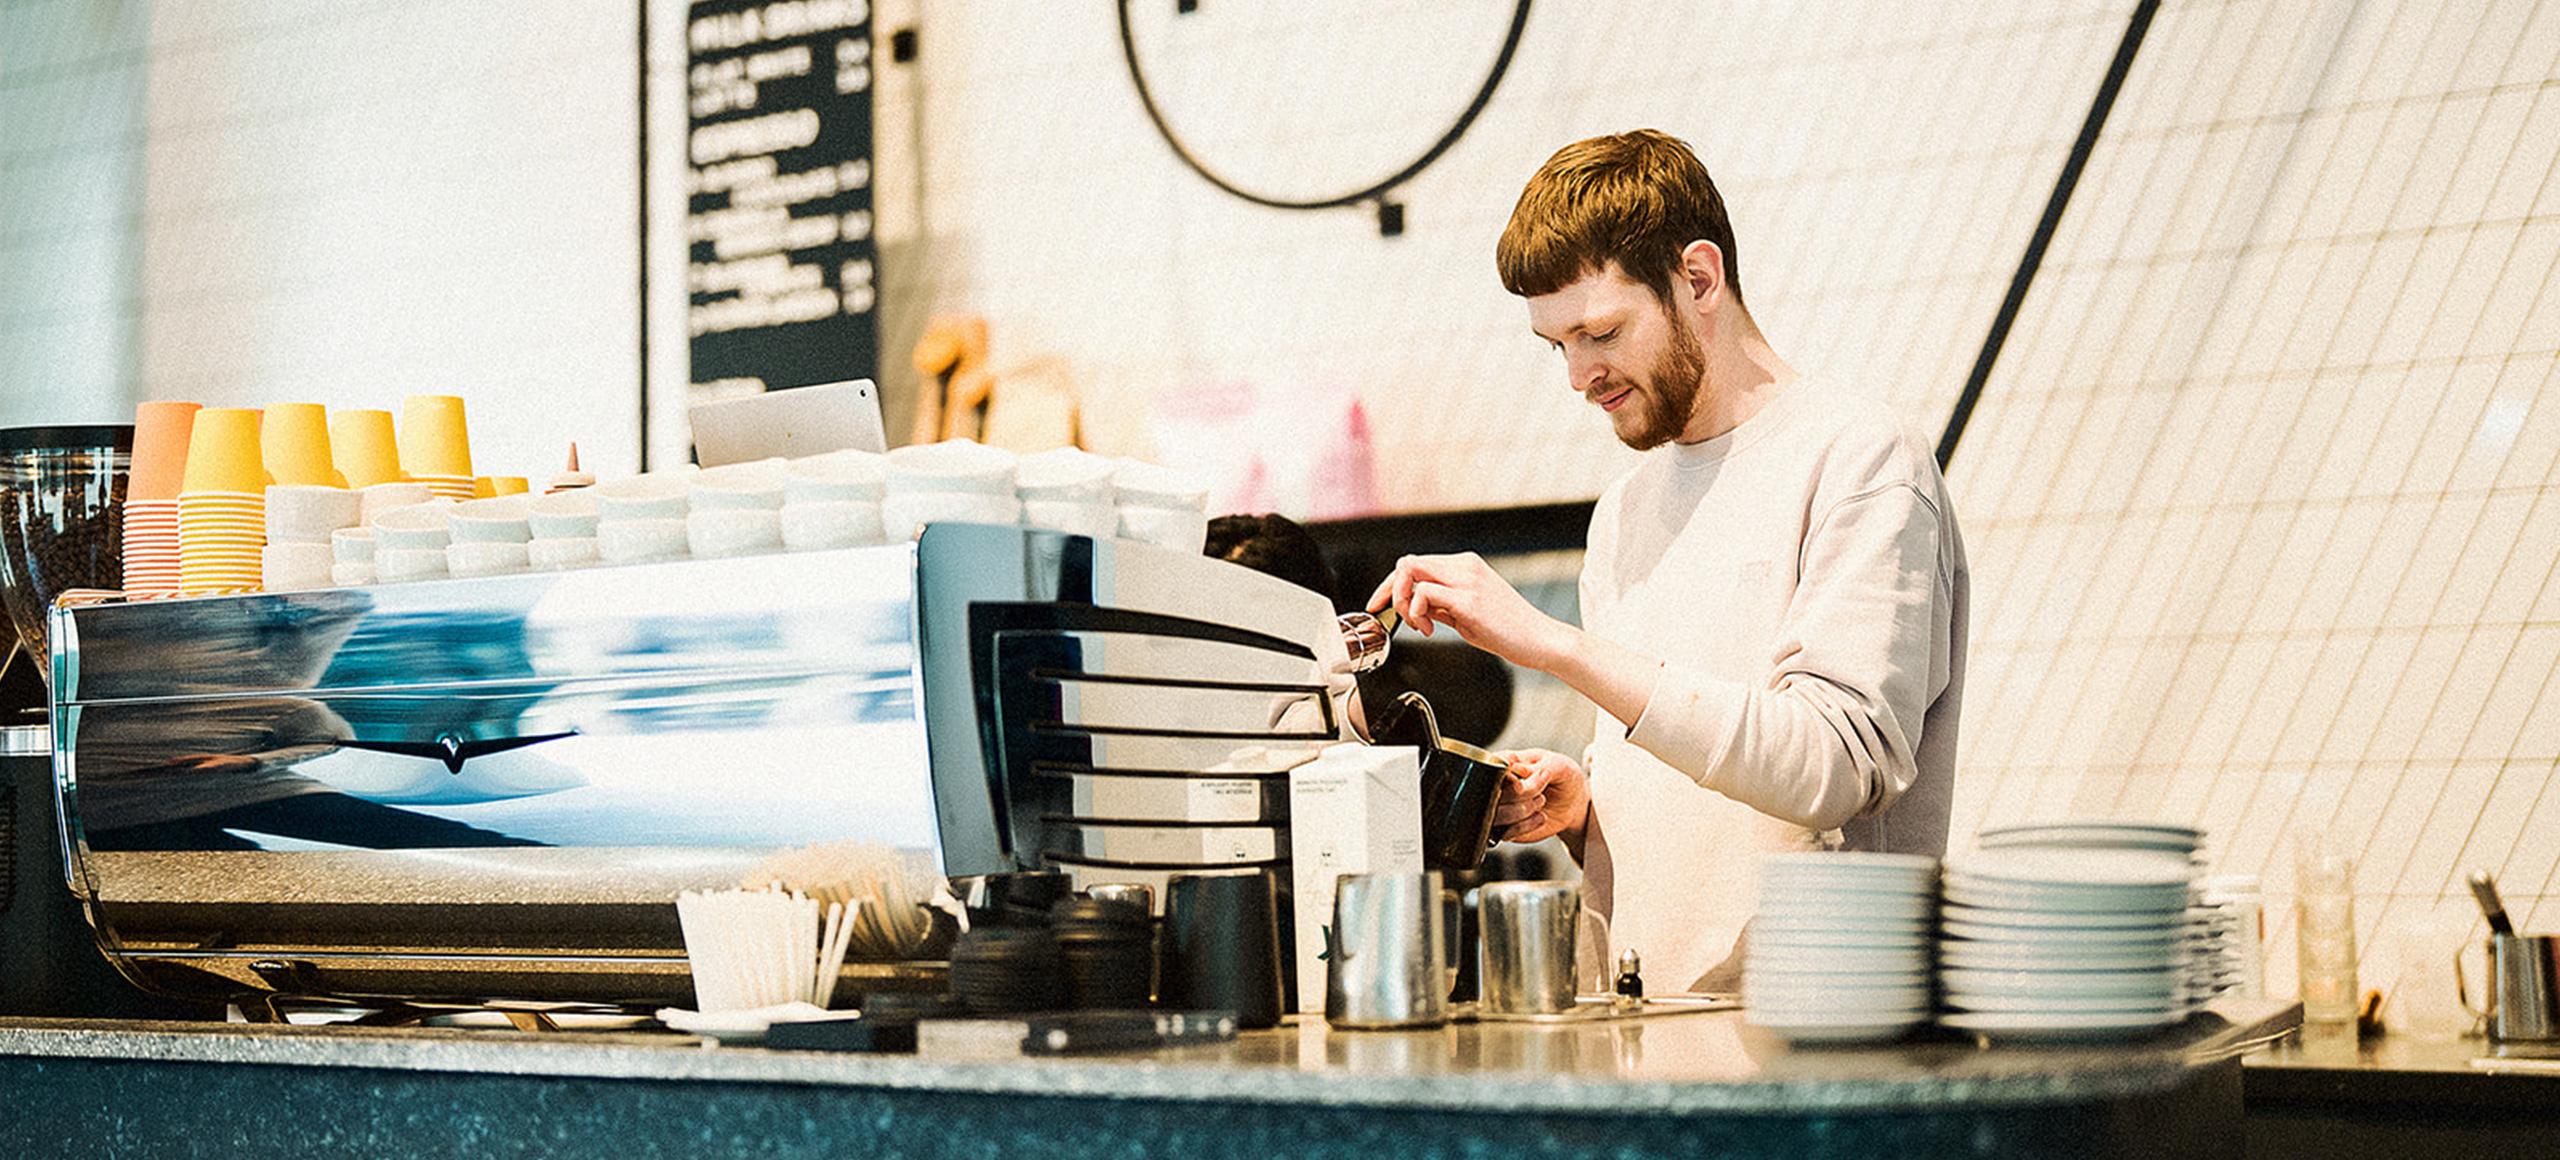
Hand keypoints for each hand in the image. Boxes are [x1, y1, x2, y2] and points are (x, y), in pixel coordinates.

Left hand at [1366, 552, 1573, 671]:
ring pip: (1411, 571)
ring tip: (1417, 624)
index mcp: (1466, 565)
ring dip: (1403, 601)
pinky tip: (1428, 629)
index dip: (1391, 584)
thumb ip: (1441, 605)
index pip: (1415, 563)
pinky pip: (1424, 594)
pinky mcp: (1469, 599)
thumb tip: (1414, 606)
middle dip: (1389, 590)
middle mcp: (1465, 566)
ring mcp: (1467, 580)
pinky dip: (1416, 612)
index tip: (1380, 604)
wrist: (1540, 640)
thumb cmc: (1508, 630)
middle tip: (1393, 615)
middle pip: (1407, 562)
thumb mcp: (1466, 613)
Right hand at [1490, 747, 1588, 849]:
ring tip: (1541, 801)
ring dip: (1524, 809)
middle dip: (1523, 794)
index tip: (1525, 780)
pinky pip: (1506, 832)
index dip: (1508, 778)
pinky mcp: (1504, 828)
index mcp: (1503, 761)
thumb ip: (1537, 766)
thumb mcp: (1558, 765)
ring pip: (1497, 814)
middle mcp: (1495, 784)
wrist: (1572, 802)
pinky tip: (1540, 816)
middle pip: (1493, 792)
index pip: (1492, 769)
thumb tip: (1514, 767)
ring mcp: (1497, 808)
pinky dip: (1526, 825)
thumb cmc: (1562, 777)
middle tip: (1541, 792)